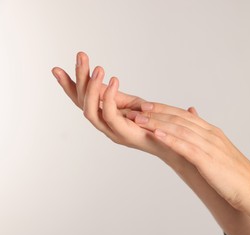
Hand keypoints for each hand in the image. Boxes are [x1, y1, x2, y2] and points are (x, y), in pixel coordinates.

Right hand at [52, 52, 198, 164]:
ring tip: (98, 68)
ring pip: (89, 109)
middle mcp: (103, 124)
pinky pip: (109, 114)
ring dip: (91, 87)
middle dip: (79, 78)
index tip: (56, 69)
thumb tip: (105, 78)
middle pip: (81, 102)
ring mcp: (111, 130)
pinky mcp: (122, 133)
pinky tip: (113, 80)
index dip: (68, 86)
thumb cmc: (154, 123)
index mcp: (104, 116)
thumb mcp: (132, 104)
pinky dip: (108, 96)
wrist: (171, 142)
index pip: (81, 100)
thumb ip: (117, 95)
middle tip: (81, 56)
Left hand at [130, 102, 249, 210]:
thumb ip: (206, 139)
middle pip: (180, 119)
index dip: (165, 109)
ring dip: (158, 123)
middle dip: (157, 113)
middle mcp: (211, 135)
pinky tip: (156, 135)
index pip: (185, 116)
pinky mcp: (209, 161)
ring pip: (180, 130)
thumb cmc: (237, 175)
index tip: (147, 106)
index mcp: (213, 133)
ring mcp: (210, 147)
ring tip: (139, 120)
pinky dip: (170, 139)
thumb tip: (196, 129)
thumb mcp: (220, 152)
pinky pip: (187, 147)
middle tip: (137, 109)